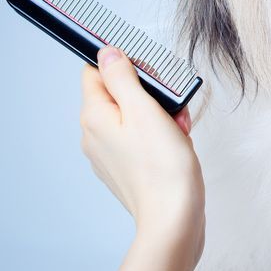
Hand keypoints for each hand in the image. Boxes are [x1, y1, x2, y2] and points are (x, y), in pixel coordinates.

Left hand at [80, 46, 204, 270]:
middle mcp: (95, 135)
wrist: (174, 218)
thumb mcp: (143, 108)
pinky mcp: (128, 167)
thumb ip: (122, 77)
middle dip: (149, 94)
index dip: (123, 66)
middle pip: (119, 93)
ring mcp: (110, 154)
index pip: (95, 71)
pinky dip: (160, 135)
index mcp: (94, 117)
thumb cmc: (162, 168)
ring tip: (176, 129)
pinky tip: (176, 143)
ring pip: (134, 115)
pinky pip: (142, 137)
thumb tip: (107, 53)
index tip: (147, 74)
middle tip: (168, 107)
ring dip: (159, 115)